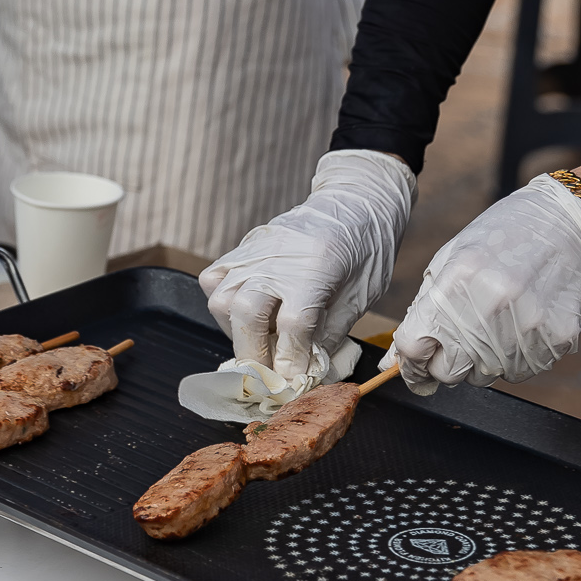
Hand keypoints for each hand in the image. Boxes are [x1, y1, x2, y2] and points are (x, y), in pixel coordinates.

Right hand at [199, 149, 416, 383]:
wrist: (356, 200)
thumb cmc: (367, 248)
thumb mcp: (361, 297)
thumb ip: (329, 334)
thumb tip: (305, 370)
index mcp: (316, 268)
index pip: (293, 326)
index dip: (291, 360)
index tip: (293, 380)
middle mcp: (278, 258)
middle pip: (248, 315)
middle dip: (256, 355)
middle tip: (268, 375)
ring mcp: (256, 251)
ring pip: (222, 300)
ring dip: (236, 332)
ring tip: (257, 343)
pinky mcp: (244, 248)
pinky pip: (213, 280)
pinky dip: (222, 303)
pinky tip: (242, 315)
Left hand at [385, 176, 580, 390]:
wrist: (574, 223)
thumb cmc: (508, 235)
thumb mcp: (454, 256)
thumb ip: (424, 307)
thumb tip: (397, 359)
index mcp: (456, 282)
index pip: (413, 346)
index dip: (409, 363)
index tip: (414, 366)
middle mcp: (490, 307)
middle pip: (448, 372)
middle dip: (446, 364)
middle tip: (460, 342)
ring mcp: (526, 326)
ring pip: (485, 376)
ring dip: (483, 360)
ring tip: (499, 322)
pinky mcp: (556, 340)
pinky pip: (521, 372)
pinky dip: (515, 358)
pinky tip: (522, 326)